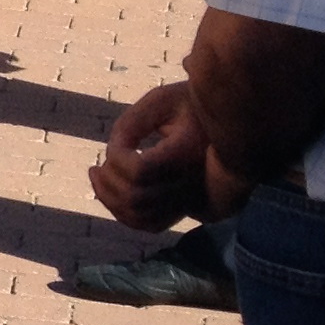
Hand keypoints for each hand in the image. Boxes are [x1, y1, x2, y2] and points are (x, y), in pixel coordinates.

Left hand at [91, 80, 212, 228]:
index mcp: (188, 151)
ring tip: (99, 178)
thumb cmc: (189, 105)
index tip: (117, 140)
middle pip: (136, 197)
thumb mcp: (162, 100)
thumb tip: (112, 150)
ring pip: (141, 216)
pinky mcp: (183, 207)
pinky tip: (111, 194)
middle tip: (97, 166)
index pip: (141, 169)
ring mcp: (188, 197)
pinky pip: (150, 224)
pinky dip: (125, 215)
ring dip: (110, 200)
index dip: (117, 157)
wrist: (228, 124)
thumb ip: (133, 121)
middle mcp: (191, 180)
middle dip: (107, 181)